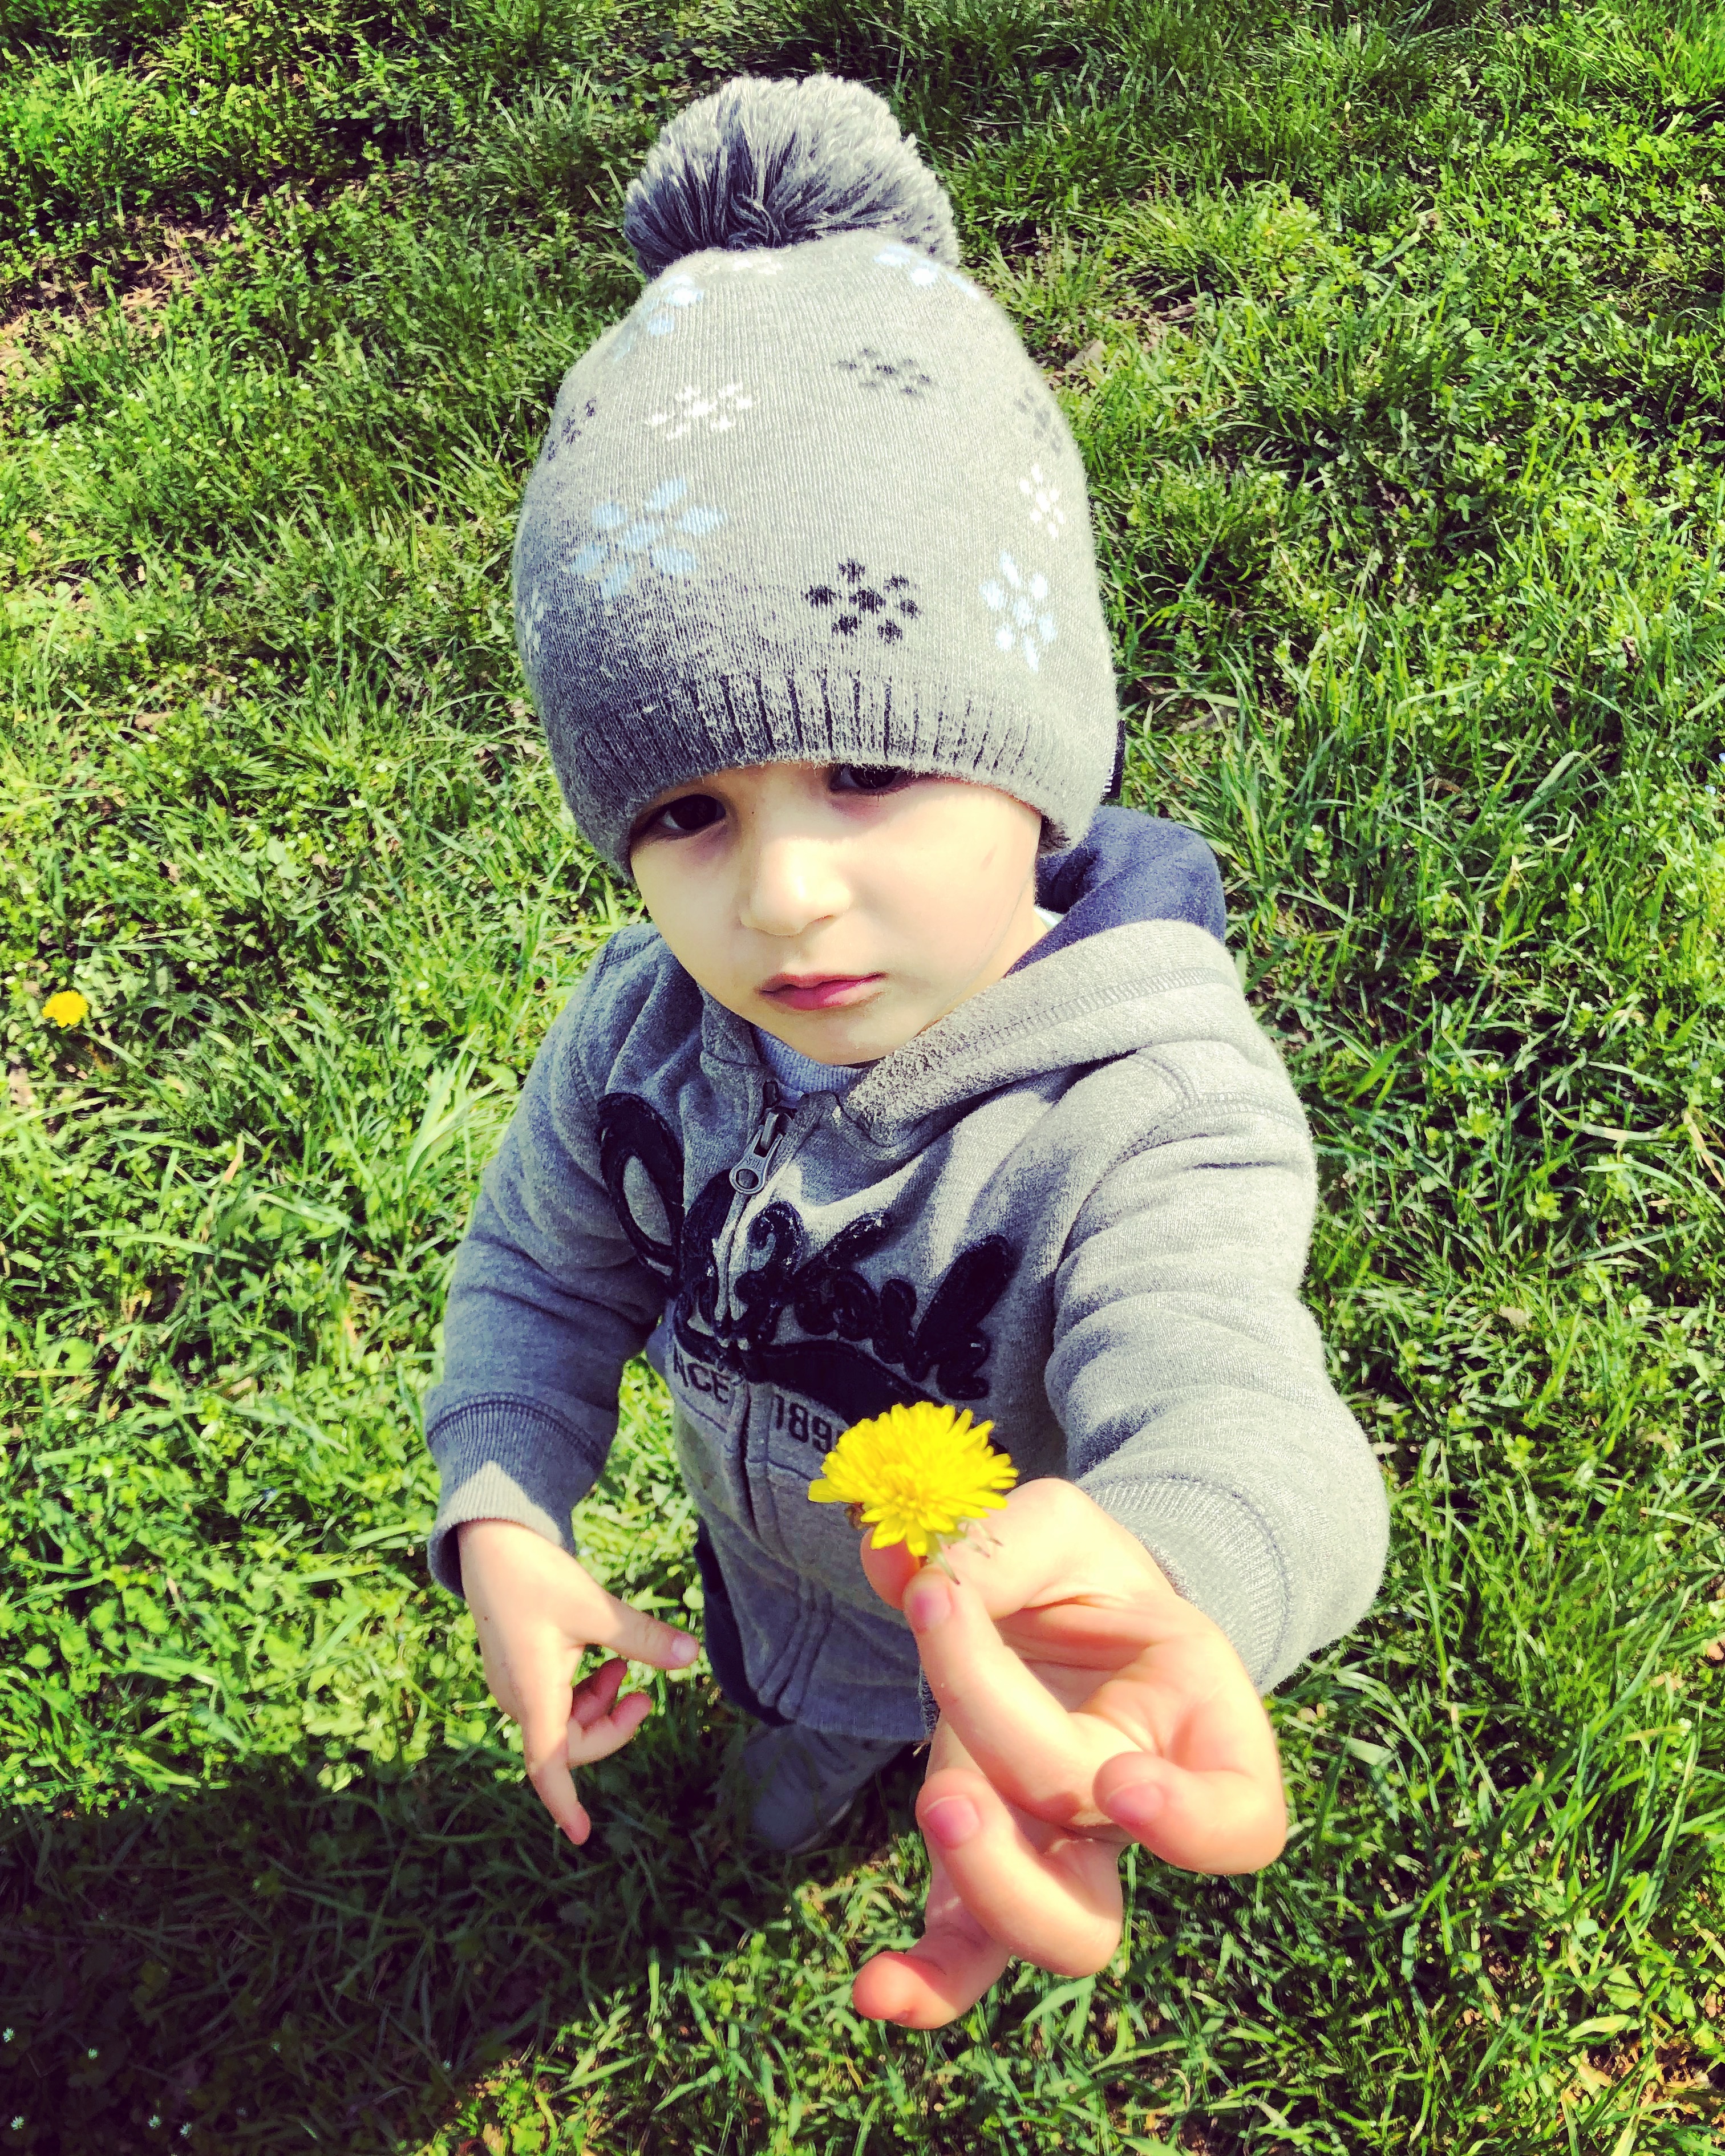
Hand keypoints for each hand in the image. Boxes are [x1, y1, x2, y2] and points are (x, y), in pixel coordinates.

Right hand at [456, 1518, 698, 1845]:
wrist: (491, 1544)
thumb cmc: (538, 1576)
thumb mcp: (596, 1608)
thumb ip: (643, 1639)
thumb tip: (692, 1657)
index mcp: (534, 1694)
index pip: (548, 1766)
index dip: (565, 1804)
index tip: (582, 1835)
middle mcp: (517, 1698)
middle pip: (567, 1745)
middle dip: (610, 1729)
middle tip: (645, 1694)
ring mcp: (513, 1685)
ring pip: (562, 1723)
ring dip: (599, 1707)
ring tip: (625, 1668)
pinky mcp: (515, 1669)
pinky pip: (553, 1701)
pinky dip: (583, 1692)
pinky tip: (606, 1659)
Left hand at [849, 1478, 1286, 2027]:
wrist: (1060, 1610)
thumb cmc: (1081, 1572)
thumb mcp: (1063, 1528)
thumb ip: (998, 1540)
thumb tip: (901, 1564)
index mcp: (1202, 1728)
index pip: (1243, 1818)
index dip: (1193, 1823)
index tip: (1120, 1778)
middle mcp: (1139, 1811)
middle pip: (1104, 1857)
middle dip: (1023, 1801)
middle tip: (955, 1763)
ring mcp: (1063, 1852)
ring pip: (1053, 1933)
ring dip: (987, 1884)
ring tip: (936, 1806)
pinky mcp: (987, 1867)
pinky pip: (967, 1956)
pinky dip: (926, 1984)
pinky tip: (872, 1990)